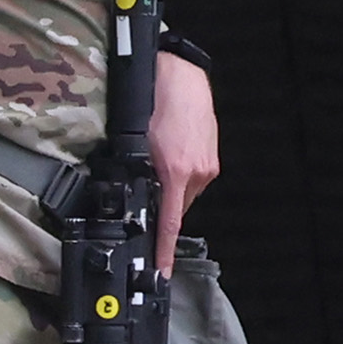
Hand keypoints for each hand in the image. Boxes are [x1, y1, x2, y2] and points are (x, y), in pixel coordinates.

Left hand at [150, 49, 219, 272]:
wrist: (180, 72)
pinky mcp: (211, 155)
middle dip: (160, 203)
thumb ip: (136, 172)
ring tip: (157, 158)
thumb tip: (130, 197)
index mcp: (176, 170)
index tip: (162, 271)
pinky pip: (193, 176)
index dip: (164, 250)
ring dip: (169, 184)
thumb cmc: (155, 98)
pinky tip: (170, 150)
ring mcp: (207, 164)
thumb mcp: (134, 140)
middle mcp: (197, 172)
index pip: (170, 223)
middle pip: (176, 206)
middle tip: (143, 188)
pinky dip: (180, 172)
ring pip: (184, 191)